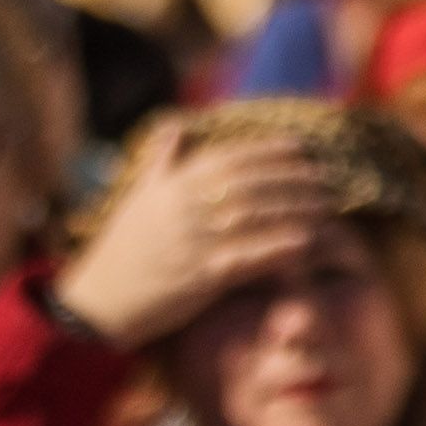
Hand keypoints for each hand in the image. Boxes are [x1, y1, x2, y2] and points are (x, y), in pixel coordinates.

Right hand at [53, 131, 338, 349]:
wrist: (98, 302)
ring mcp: (192, 242)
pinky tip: (306, 243)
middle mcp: (184, 208)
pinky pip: (247, 258)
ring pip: (255, 218)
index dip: (269, 150)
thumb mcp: (138, 196)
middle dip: (293, 179)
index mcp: (173, 185)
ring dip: (295, 210)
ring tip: (327, 208)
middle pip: (251, 185)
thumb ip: (162, 159)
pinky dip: (277, 248)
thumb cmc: (122, 248)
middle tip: (327, 179)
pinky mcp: (199, 278)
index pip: (231, 158)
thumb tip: (176, 123)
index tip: (301, 148)